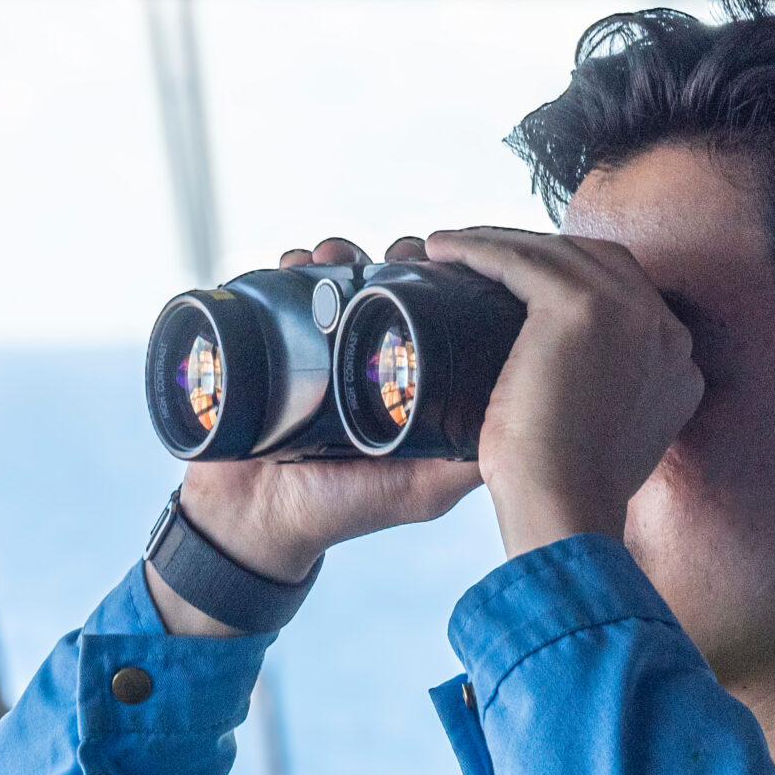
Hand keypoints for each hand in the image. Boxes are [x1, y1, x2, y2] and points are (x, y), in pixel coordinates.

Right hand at [150, 237, 481, 635]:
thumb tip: (520, 425)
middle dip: (388, 260)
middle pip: (383, 289)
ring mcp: (314, 353)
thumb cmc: (340, 511)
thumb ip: (466, 463)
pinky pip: (279, 294)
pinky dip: (287, 268)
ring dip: (338, 256)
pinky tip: (295, 261)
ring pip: (334, 283)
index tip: (439, 266)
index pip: (429, 317)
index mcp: (403, 384)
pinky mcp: (268, 348)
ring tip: (335, 255)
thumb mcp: (420, 492)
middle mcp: (362, 361)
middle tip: (394, 254)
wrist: (254, 520)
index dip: (438, 284)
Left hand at [424, 227, 702, 558]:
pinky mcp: (581, 307)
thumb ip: (604, 404)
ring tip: (451, 250)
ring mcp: (629, 311)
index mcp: (676, 360)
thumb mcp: (603, 442)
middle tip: (480, 261)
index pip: (622, 293)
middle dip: (536, 252)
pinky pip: (519, 260)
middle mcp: (665, 328)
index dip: (569, 280)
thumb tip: (564, 390)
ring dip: (499, 244)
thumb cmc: (566, 495)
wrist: (567, 512)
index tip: (517, 287)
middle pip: (594, 260)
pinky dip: (477, 249)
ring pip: (555, 253)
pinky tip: (443, 251)